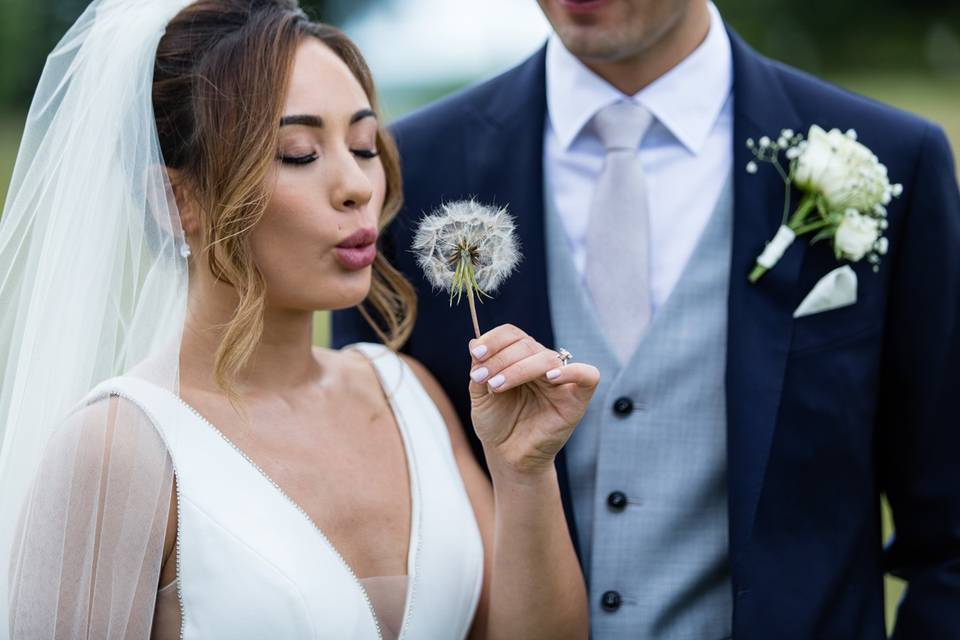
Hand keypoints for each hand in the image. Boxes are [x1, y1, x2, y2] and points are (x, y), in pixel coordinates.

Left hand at [468, 324, 599, 475]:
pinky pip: (588, 376)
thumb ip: (479, 369)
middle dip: (501, 359)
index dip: (494, 339)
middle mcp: (541, 364)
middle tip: (483, 379)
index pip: (512, 334)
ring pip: (547, 359)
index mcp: (520, 358)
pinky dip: (572, 372)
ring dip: (519, 369)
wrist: (508, 456)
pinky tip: (550, 378)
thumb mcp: (480, 395)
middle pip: (527, 344)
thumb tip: (473, 341)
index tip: (476, 354)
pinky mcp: (577, 399)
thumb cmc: (497, 424)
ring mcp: (561, 380)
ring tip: (497, 386)